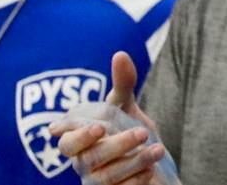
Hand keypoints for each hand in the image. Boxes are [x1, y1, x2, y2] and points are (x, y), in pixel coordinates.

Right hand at [52, 53, 176, 184]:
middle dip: (116, 145)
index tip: (99, 127)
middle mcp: (84, 163)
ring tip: (158, 148)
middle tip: (143, 132)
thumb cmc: (127, 131)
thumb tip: (119, 54)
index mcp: (80, 141)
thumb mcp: (126, 107)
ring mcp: (97, 181)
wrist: (150, 161)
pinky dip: (137, 181)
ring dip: (135, 161)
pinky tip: (152, 170)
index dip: (78, 135)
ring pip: (108, 177)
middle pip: (89, 158)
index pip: (67, 141)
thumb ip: (122, 84)